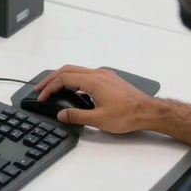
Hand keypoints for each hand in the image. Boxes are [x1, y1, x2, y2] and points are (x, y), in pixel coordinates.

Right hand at [35, 65, 157, 132]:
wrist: (149, 112)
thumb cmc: (128, 115)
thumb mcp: (99, 120)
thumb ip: (77, 116)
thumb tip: (61, 114)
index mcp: (93, 80)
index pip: (64, 79)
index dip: (50, 87)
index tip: (42, 96)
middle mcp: (97, 73)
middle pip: (68, 70)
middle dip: (51, 78)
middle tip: (40, 88)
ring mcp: (104, 75)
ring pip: (77, 71)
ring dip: (63, 78)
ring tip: (54, 88)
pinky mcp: (109, 79)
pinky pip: (86, 74)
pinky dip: (74, 80)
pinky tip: (75, 91)